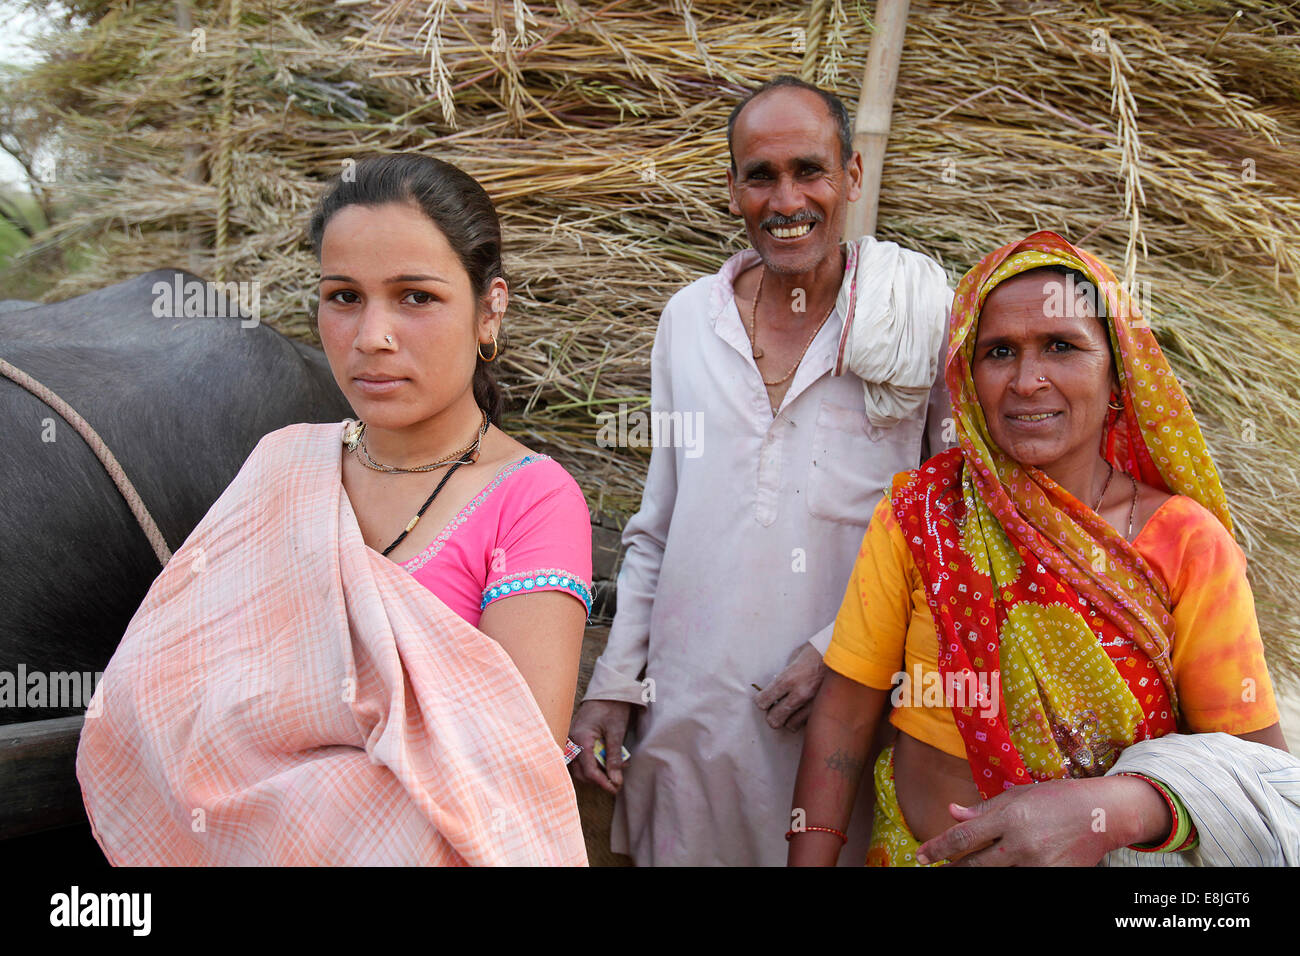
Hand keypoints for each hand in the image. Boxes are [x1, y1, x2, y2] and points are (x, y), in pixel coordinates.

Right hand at [568, 698, 632, 794]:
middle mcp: (572, 740)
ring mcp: (572, 739)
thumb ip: (614, 758)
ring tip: (616, 768)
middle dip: (598, 779)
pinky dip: (594, 761)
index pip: (588, 771)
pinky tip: (608, 758)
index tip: (615, 788)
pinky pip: (581, 756)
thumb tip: (615, 781)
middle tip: (616, 781)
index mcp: (581, 739)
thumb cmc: (612, 707)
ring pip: (580, 766)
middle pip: (580, 772)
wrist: (608, 689)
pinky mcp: (576, 738)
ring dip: (597, 771)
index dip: (602, 782)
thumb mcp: (616, 733)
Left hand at [755, 643, 826, 731]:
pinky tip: (805, 709)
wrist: (846, 652)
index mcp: (789, 678)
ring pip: (791, 726)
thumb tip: (775, 687)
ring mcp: (814, 704)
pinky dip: (804, 719)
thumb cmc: (819, 651)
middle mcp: (800, 694)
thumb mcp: (796, 657)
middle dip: (772, 715)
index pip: (763, 701)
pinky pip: (808, 723)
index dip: (761, 701)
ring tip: (791, 710)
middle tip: (775, 708)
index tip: (763, 699)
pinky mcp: (825, 709)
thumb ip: (785, 674)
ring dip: (788, 719)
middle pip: (775, 720)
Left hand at [915, 775, 1166, 866]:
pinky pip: (1023, 881)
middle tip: (940, 867)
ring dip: (979, 872)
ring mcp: (1039, 864)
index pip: (963, 838)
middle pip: (975, 865)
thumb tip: (951, 812)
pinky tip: (1004, 868)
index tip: (921, 857)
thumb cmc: (1057, 798)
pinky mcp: (1055, 877)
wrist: (1103, 813)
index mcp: (1010, 818)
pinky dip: (1009, 875)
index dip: (937, 849)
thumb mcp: (1018, 795)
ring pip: (996, 876)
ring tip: (967, 867)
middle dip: (953, 868)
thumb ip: (984, 809)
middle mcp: (1022, 844)